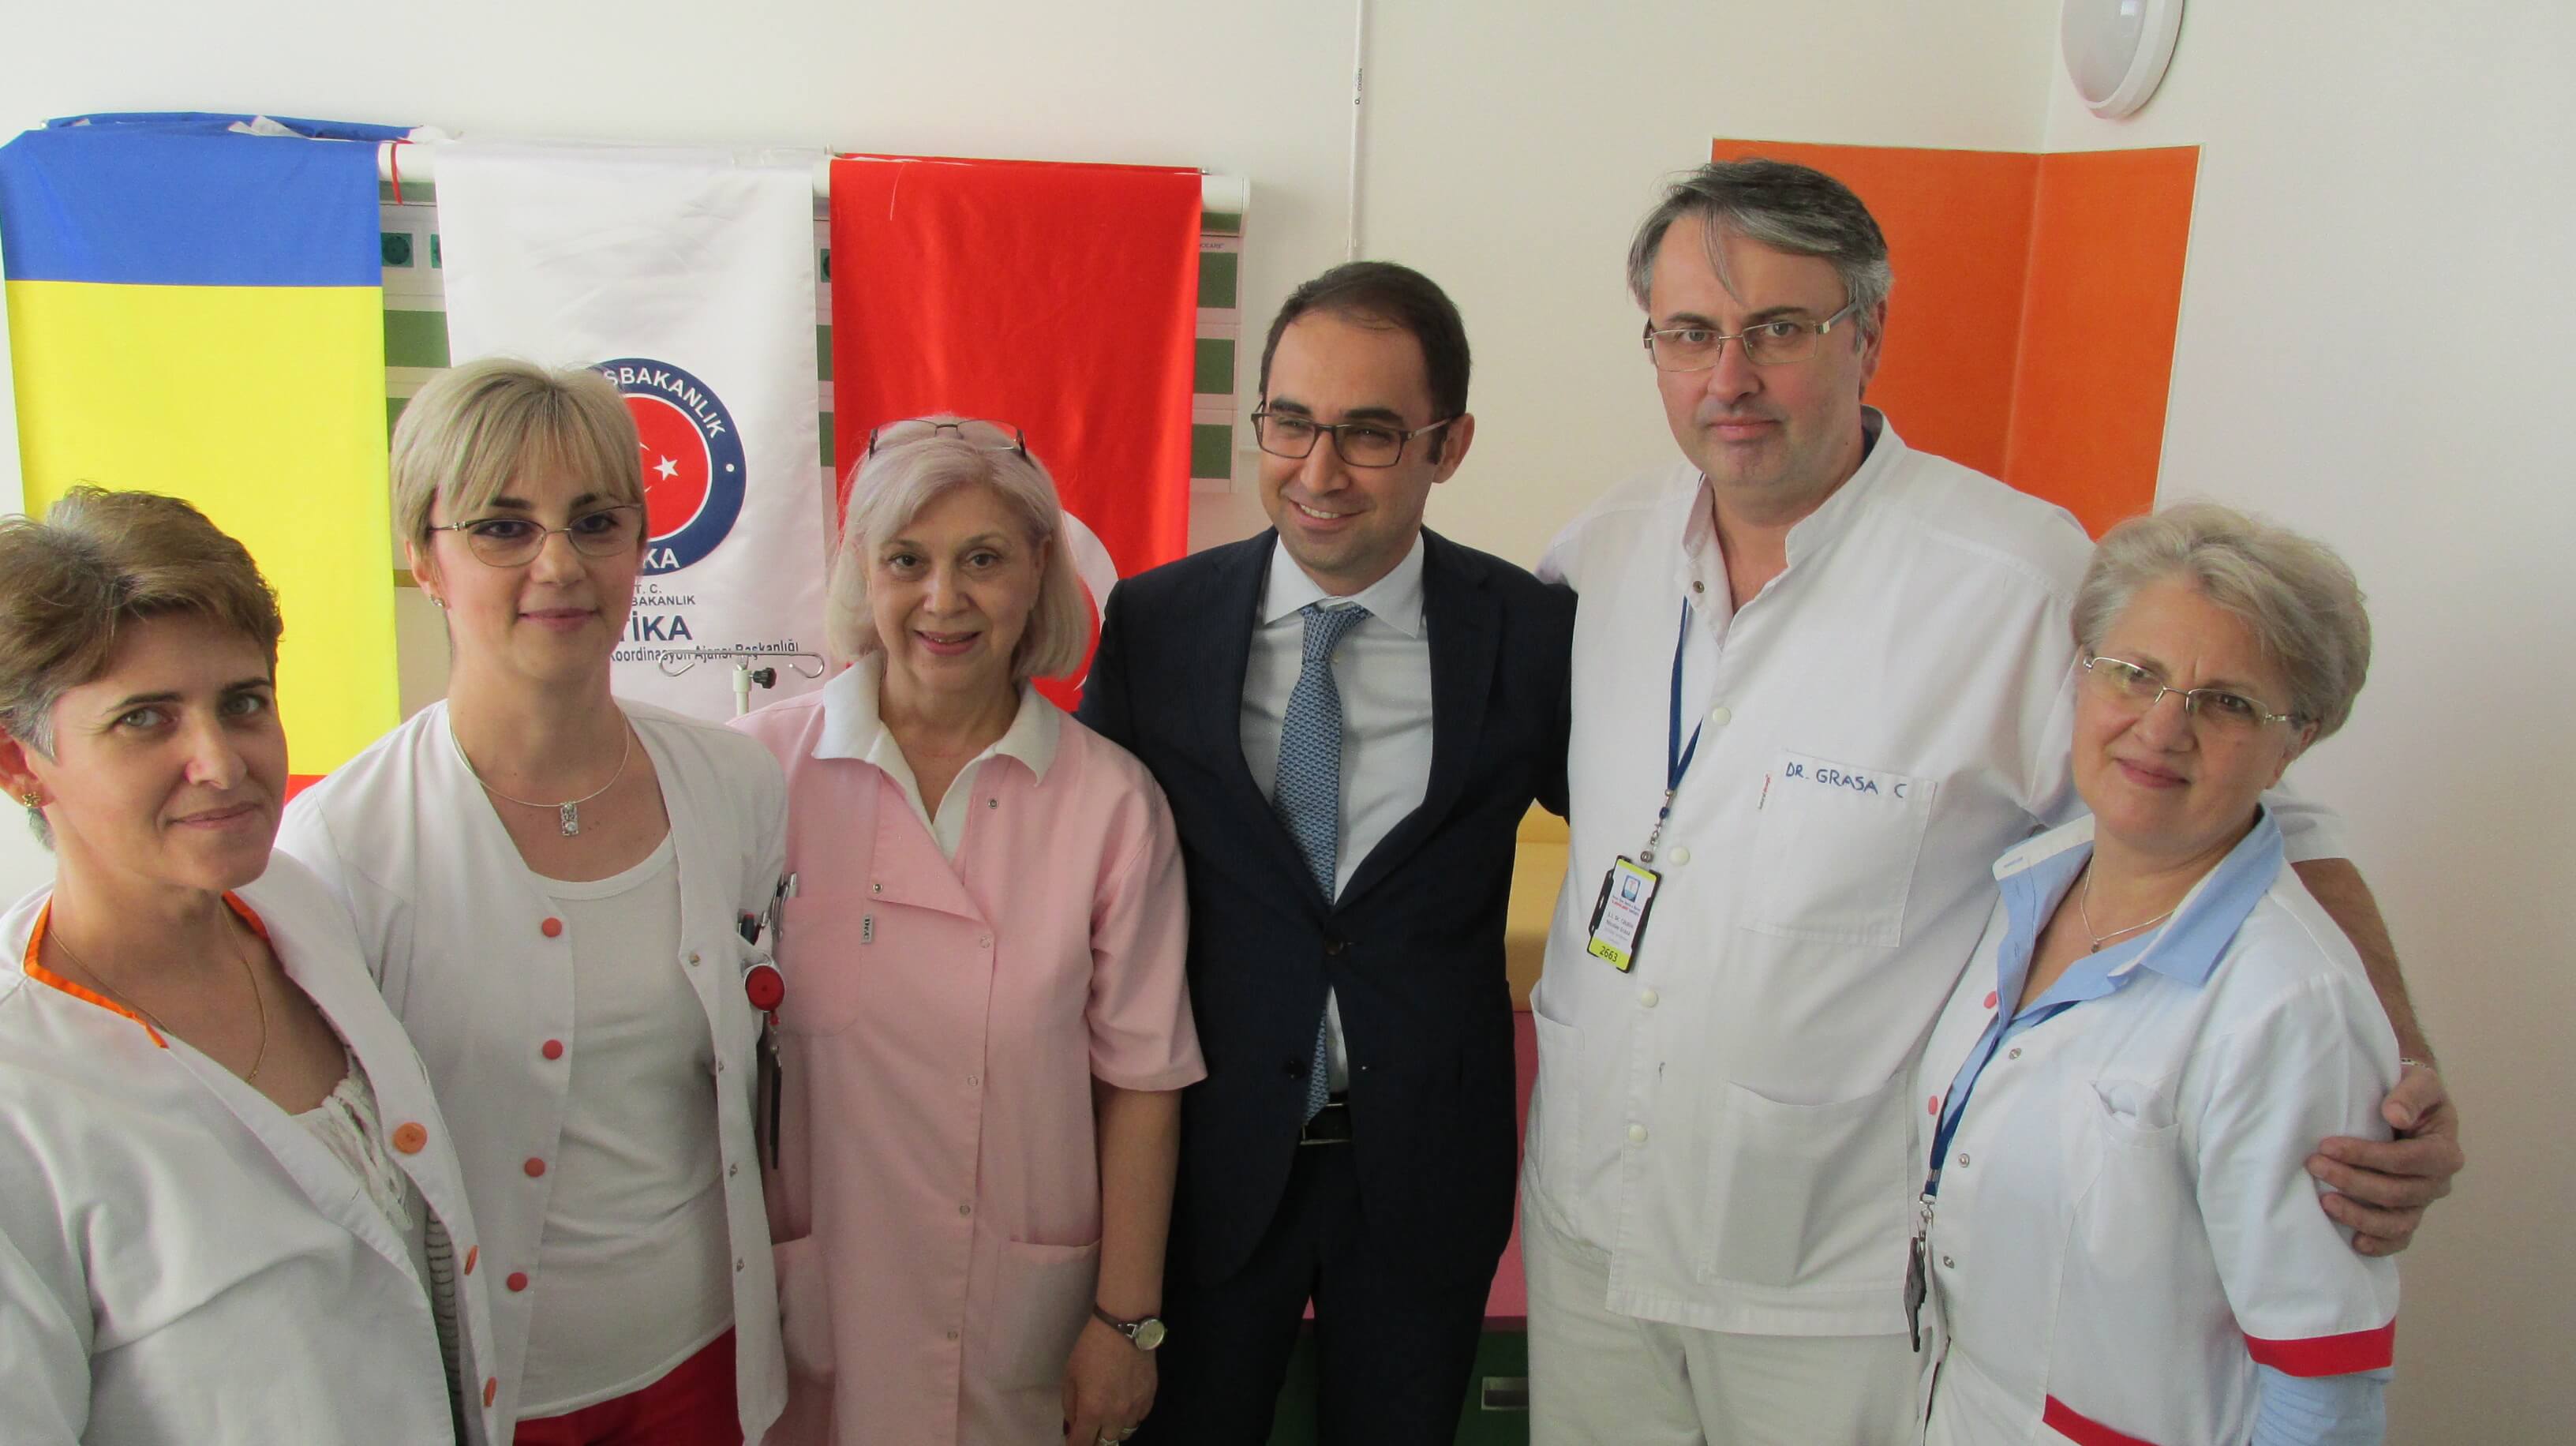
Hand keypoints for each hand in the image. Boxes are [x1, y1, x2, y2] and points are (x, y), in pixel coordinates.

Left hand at [1062, 1316, 1155, 1444]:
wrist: (1124, 1327)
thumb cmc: (1091, 1348)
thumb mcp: (1070, 1375)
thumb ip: (1070, 1406)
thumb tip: (1072, 1426)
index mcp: (1092, 1411)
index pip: (1082, 1443)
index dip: (1074, 1444)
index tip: (1073, 1440)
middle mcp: (1116, 1416)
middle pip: (1105, 1444)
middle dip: (1094, 1439)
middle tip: (1089, 1427)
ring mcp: (1136, 1408)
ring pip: (1124, 1434)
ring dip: (1112, 1430)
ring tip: (1107, 1417)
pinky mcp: (1150, 1398)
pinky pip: (1138, 1419)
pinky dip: (1129, 1418)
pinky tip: (1123, 1404)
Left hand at [2307, 1061, 2463, 1256]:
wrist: (2409, 1108)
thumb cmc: (2411, 1094)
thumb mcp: (2419, 1081)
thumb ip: (2410, 1094)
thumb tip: (2395, 1116)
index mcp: (2444, 1150)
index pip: (2407, 1160)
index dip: (2367, 1155)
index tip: (2328, 1146)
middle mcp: (2438, 1181)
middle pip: (2397, 1192)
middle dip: (2353, 1181)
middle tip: (2315, 1166)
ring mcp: (2423, 1201)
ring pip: (2397, 1221)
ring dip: (2360, 1215)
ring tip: (2324, 1202)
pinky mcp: (2408, 1214)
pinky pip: (2399, 1238)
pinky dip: (2380, 1244)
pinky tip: (2354, 1242)